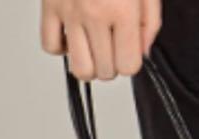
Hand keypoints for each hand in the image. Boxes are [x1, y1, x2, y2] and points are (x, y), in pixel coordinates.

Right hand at [41, 0, 161, 79]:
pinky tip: (72, 36)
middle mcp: (93, 13)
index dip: (131, 61)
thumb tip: (143, 53)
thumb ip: (150, 22)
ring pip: (80, 69)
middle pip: (105, 71)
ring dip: (90, 64)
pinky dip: (61, 47)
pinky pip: (50, 46)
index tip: (129, 49)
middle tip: (113, 44)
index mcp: (121, 9)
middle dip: (112, 64)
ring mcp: (68, 12)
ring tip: (94, 47)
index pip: (128, 66)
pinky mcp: (49, 6)